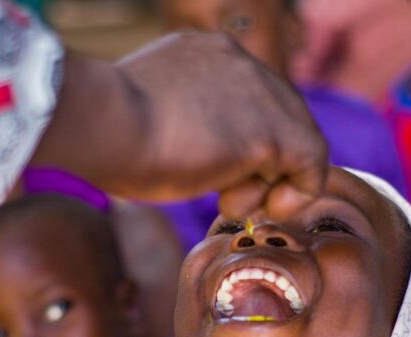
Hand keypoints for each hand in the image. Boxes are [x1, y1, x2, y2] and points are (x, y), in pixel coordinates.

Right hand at [32, 33, 326, 220]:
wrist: (99, 122)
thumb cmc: (102, 129)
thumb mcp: (144, 114)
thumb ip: (175, 122)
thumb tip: (184, 153)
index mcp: (206, 54)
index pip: (247, 98)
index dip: (241, 140)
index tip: (217, 171)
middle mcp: (239, 63)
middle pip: (280, 116)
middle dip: (262, 162)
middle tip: (230, 196)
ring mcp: (259, 94)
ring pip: (297, 138)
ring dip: (273, 180)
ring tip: (233, 204)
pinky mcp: (269, 133)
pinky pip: (311, 163)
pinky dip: (298, 191)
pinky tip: (268, 208)